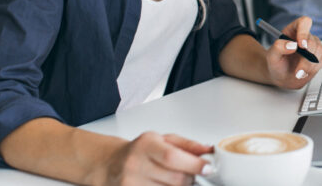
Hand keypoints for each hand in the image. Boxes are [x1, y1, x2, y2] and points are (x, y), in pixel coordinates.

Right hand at [93, 132, 211, 185]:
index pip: (172, 157)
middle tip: (193, 173)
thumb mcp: (163, 140)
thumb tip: (209, 151)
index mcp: (145, 145)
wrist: (112, 164)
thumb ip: (188, 145)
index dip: (194, 164)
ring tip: (175, 178)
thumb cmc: (140, 150)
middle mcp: (135, 164)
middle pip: (174, 178)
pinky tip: (166, 184)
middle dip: (190, 178)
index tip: (208, 168)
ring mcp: (131, 183)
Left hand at [266, 16, 321, 89]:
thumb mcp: (271, 56)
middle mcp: (305, 36)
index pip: (304, 22)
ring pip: (319, 51)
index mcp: (293, 30)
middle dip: (306, 58)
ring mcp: (314, 45)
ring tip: (298, 74)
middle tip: (298, 70)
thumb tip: (292, 45)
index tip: (301, 45)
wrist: (282, 76)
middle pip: (312, 41)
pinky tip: (304, 72)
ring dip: (309, 65)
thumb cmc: (277, 64)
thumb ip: (278, 48)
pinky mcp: (320, 55)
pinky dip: (314, 68)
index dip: (304, 32)